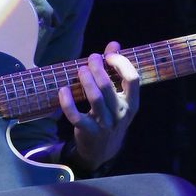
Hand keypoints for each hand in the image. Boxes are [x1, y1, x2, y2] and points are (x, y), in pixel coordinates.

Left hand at [58, 41, 139, 171]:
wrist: (102, 151)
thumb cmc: (111, 115)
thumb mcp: (118, 97)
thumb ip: (116, 70)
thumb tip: (114, 44)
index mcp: (131, 103)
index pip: (133, 79)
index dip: (121, 63)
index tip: (109, 56)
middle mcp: (121, 114)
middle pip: (108, 87)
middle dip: (97, 69)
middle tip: (91, 58)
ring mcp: (105, 124)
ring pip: (95, 99)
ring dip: (85, 81)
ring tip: (80, 69)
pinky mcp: (89, 132)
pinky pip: (76, 116)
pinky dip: (68, 103)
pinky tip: (63, 90)